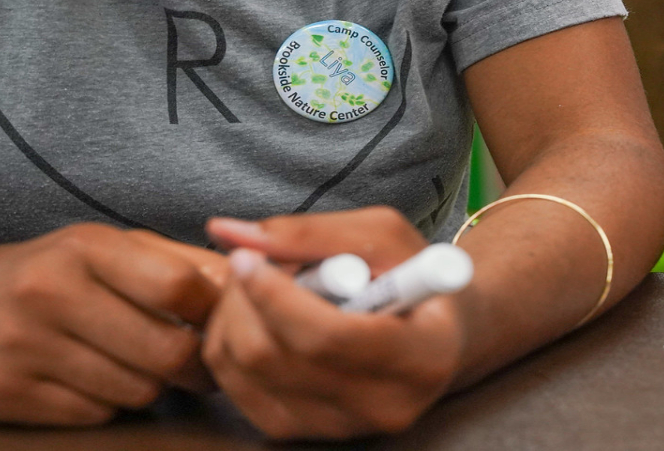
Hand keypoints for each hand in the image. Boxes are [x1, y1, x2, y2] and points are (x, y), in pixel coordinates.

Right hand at [0, 223, 221, 424]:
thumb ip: (171, 263)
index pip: (179, 287)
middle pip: (167, 351)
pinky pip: (94, 415)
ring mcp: (24, 348)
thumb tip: (243, 282)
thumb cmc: (34, 275)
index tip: (221, 322)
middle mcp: (51, 293)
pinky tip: (86, 381)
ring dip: (148, 386)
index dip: (214, 313)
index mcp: (83, 247)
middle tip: (194, 364)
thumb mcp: (96, 249)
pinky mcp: (5, 396)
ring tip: (131, 365)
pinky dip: (104, 405)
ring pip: (136, 391)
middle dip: (193, 366)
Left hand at [201, 207, 465, 438]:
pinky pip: (233, 386)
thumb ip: (313, 233)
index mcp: (423, 357)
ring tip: (260, 284)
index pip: (328, 337)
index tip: (246, 256)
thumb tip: (228, 232)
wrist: (435, 340)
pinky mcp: (300, 432)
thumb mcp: (385, 238)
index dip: (274, 295)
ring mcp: (338, 428)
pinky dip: (229, 341)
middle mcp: (382, 407)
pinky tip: (255, 316)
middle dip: (244, 298)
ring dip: (233, 315)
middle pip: (273, 357)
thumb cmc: (414, 278)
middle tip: (251, 259)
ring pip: (244, 370)